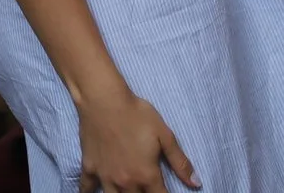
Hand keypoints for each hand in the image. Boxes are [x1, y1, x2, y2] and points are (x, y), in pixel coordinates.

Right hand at [76, 87, 199, 192]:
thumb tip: (197, 183)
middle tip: (146, 190)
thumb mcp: (164, 135)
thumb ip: (180, 162)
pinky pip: (86, 189)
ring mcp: (105, 177)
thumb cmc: (136, 114)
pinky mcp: (89, 168)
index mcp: (146, 175)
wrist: (103, 100)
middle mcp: (126, 182)